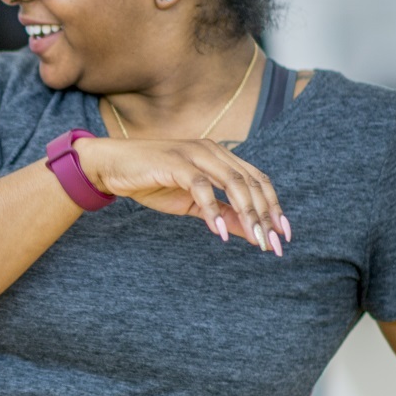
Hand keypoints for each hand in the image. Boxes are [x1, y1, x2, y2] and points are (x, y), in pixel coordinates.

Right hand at [75, 136, 287, 251]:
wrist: (113, 167)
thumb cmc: (153, 182)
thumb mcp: (192, 204)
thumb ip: (222, 213)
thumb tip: (250, 232)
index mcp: (220, 157)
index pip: (257, 179)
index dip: (273, 205)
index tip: (283, 233)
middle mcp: (212, 151)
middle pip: (251, 182)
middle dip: (266, 215)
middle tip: (274, 244)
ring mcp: (194, 155)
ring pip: (233, 183)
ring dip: (247, 214)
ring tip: (256, 240)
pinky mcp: (176, 163)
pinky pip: (201, 187)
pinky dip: (213, 210)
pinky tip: (219, 232)